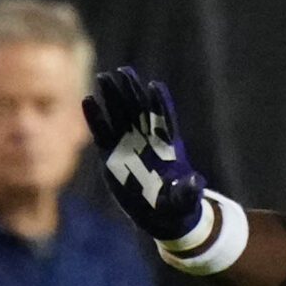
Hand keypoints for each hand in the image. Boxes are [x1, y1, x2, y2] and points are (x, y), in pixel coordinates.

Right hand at [87, 66, 207, 242]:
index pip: (164, 118)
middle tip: (122, 71)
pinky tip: (87, 100)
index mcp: (168, 145)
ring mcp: (129, 145)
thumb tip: (197, 183)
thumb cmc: (176, 203)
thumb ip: (189, 190)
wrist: (161, 214)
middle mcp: (148, 140)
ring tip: (103, 76)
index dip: (160, 103)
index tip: (155, 87)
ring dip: (112, 96)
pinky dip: (95, 117)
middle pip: (139, 109)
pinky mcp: (111, 155)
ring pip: (120, 115)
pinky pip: (101, 132)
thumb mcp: (185, 198)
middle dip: (131, 90)